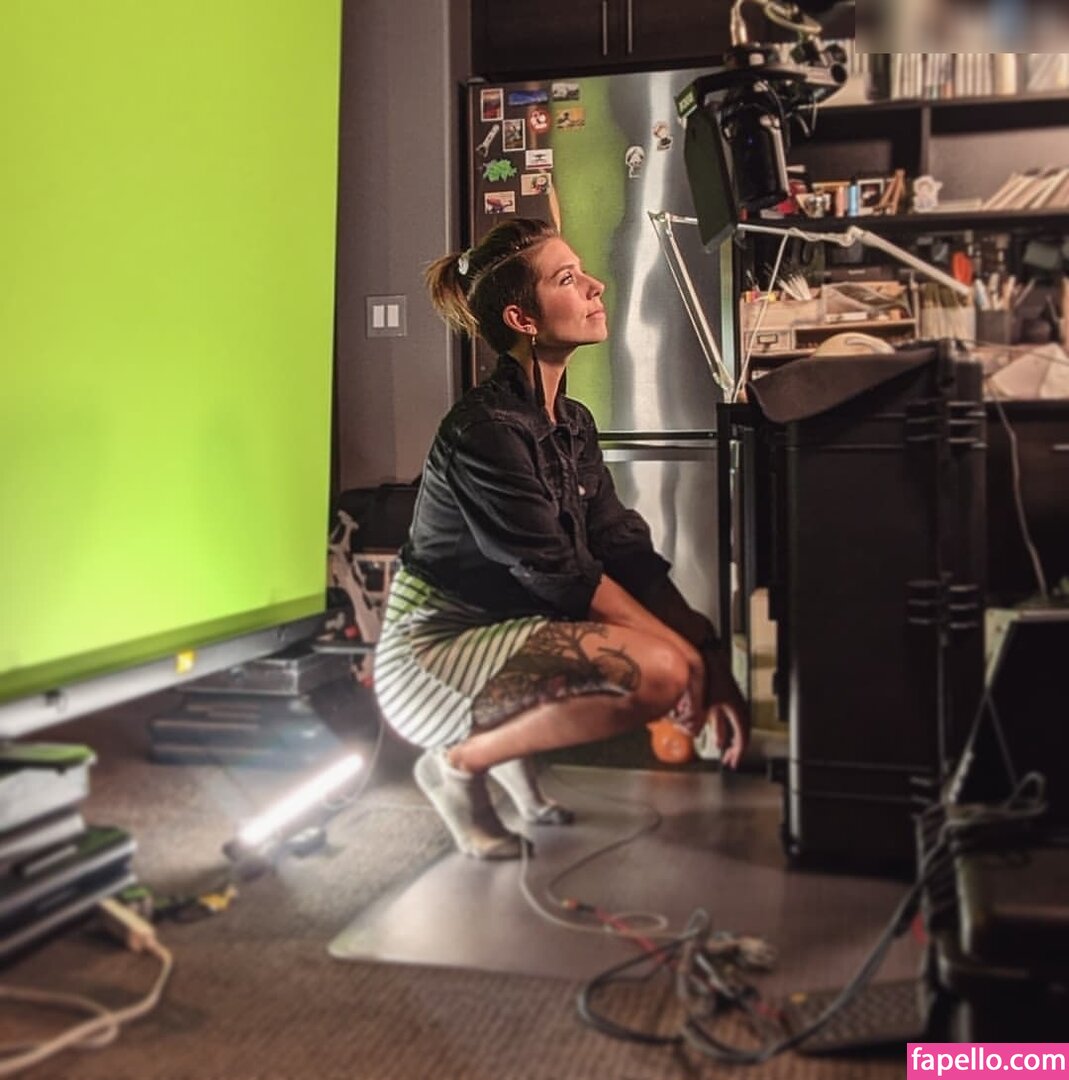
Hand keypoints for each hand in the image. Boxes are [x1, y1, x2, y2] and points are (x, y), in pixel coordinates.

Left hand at [702, 645, 750, 769]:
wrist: (699, 644)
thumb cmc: (706, 667)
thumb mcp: (701, 699)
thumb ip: (695, 720)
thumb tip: (692, 730)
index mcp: (735, 703)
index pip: (744, 731)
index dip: (740, 748)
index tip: (735, 759)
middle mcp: (731, 697)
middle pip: (736, 725)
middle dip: (731, 743)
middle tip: (728, 756)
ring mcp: (722, 690)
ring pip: (724, 715)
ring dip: (721, 730)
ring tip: (717, 741)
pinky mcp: (711, 683)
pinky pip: (713, 706)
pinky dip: (709, 716)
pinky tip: (698, 720)